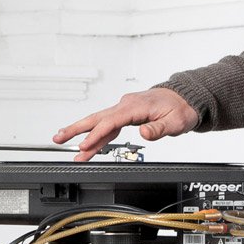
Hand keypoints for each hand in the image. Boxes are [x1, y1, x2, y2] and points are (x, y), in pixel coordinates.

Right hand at [52, 87, 198, 160]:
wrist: (186, 98)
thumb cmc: (181, 108)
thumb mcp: (175, 122)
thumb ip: (158, 129)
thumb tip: (144, 132)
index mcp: (135, 106)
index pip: (110, 122)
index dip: (95, 135)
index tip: (83, 146)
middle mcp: (126, 105)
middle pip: (96, 118)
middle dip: (75, 128)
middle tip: (58, 138)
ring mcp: (125, 109)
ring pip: (99, 121)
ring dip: (82, 132)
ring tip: (64, 141)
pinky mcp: (126, 114)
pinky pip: (107, 125)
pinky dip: (96, 134)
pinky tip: (87, 144)